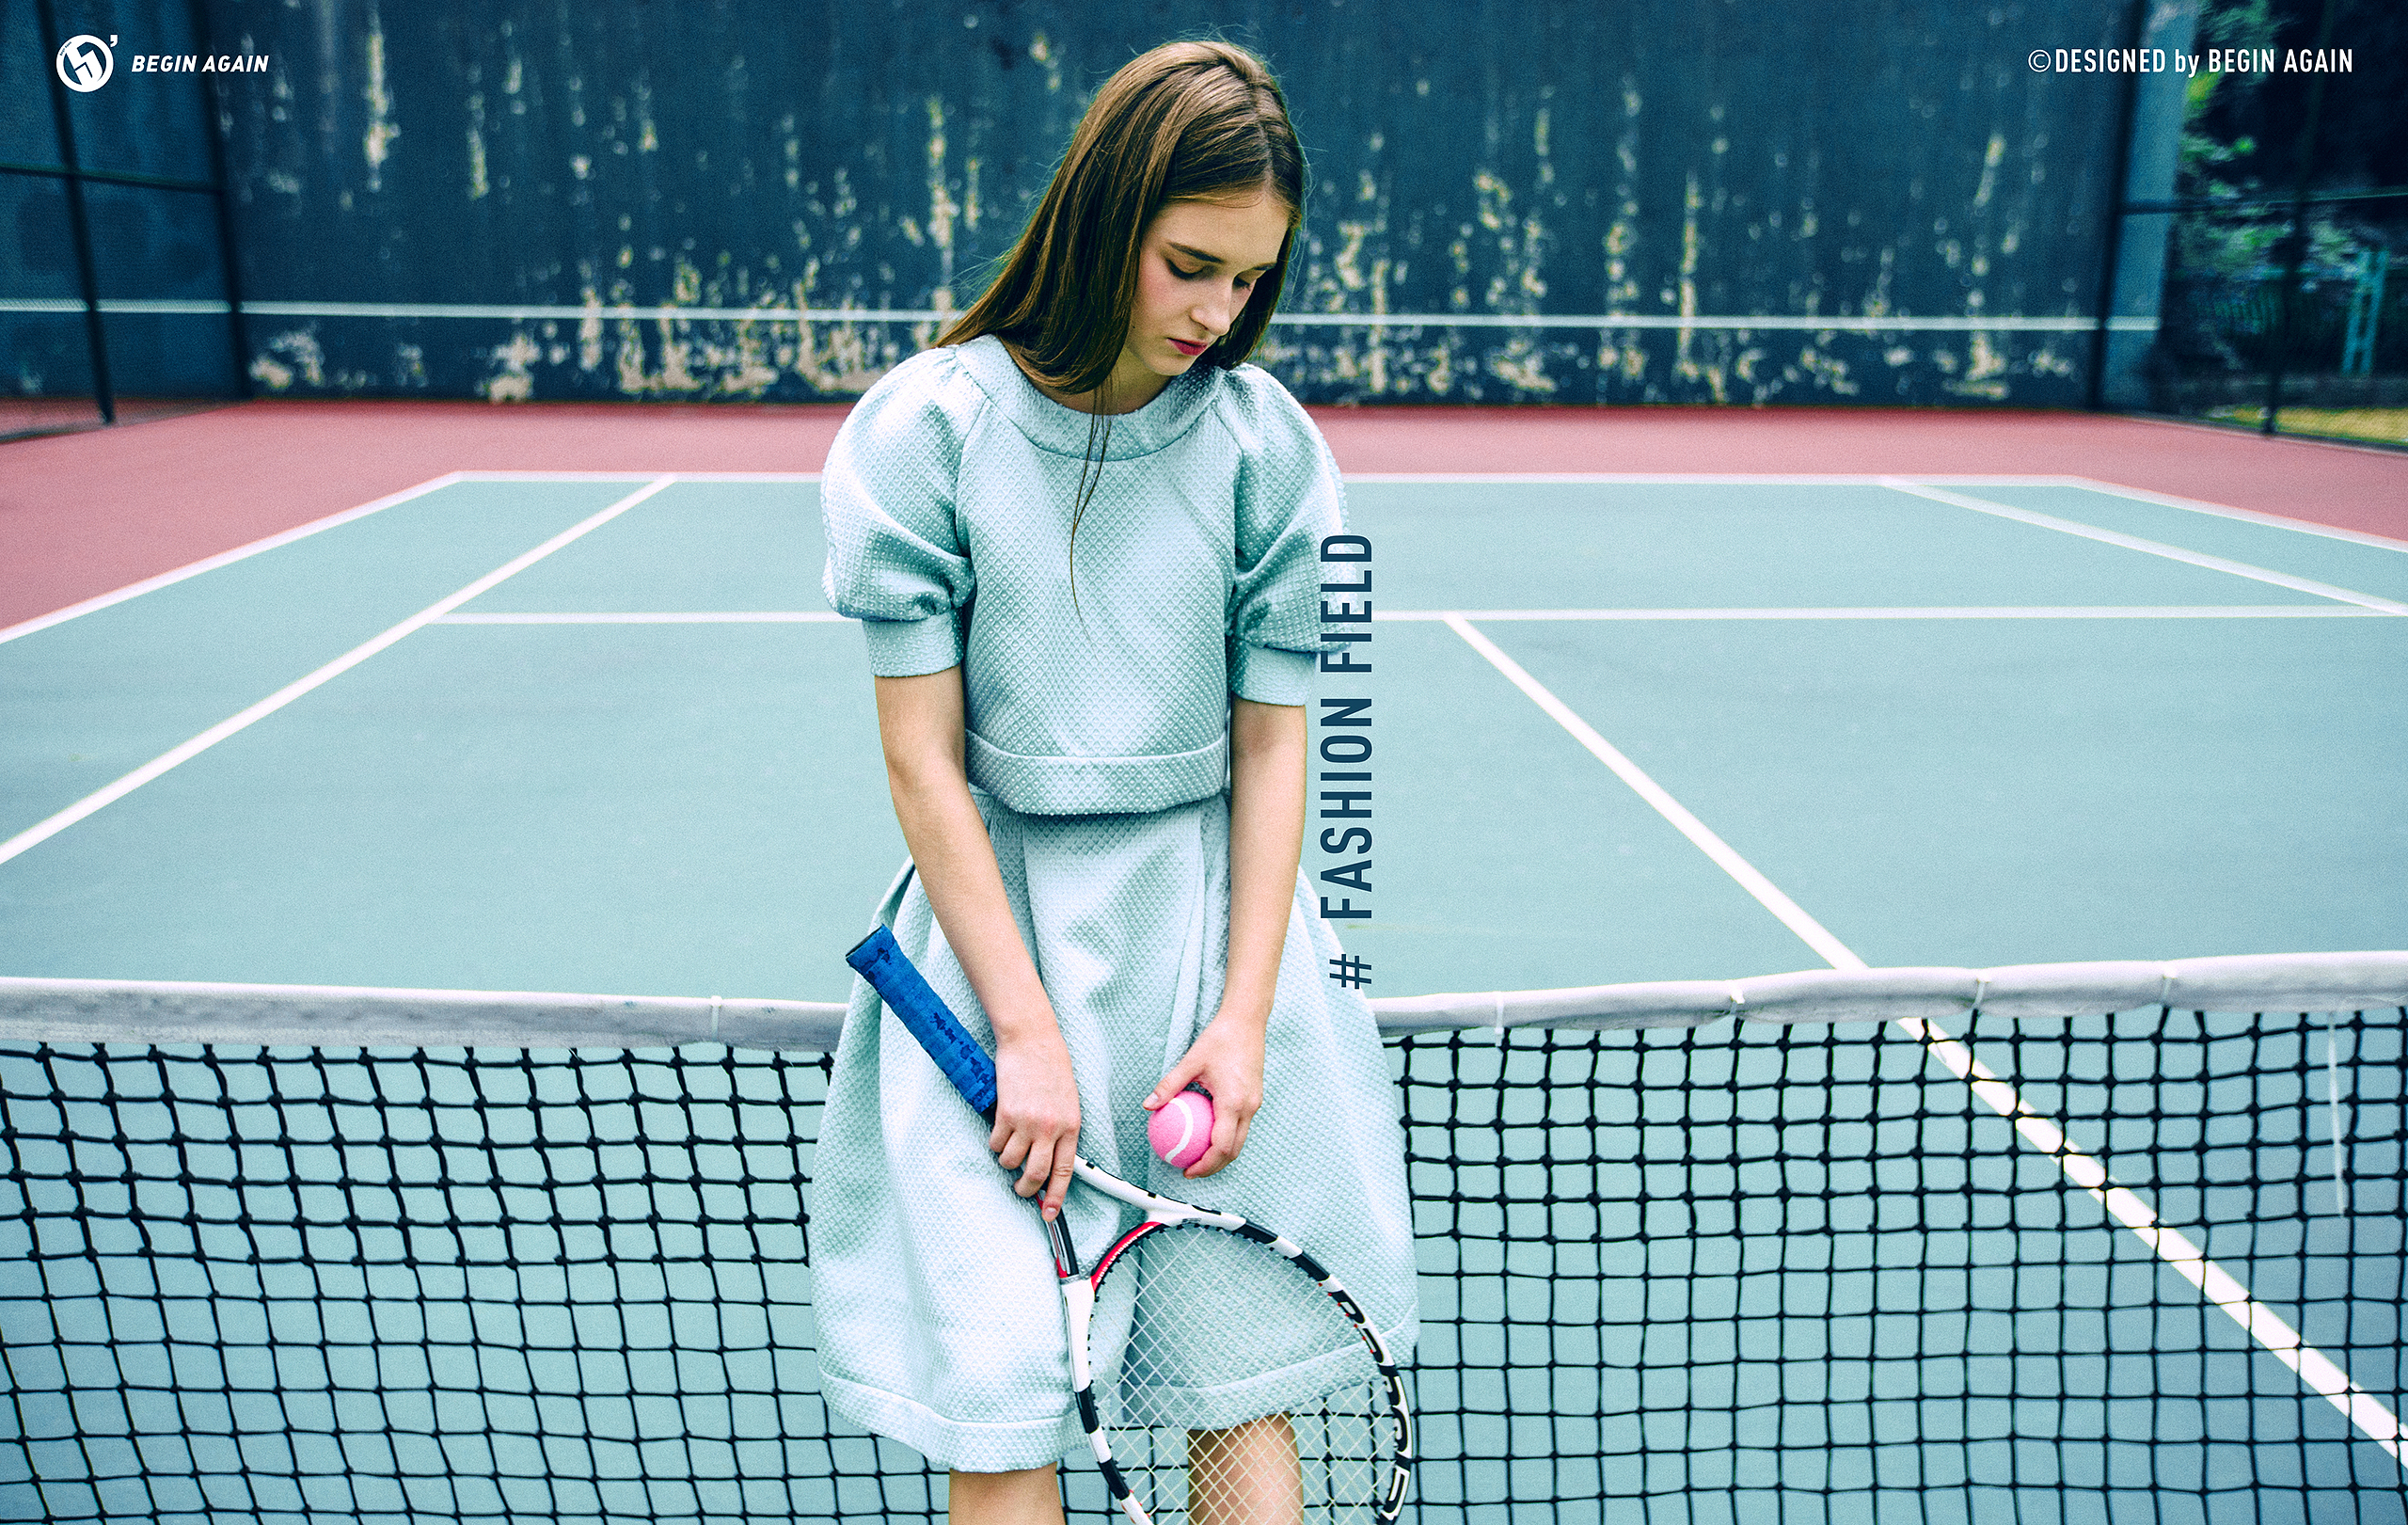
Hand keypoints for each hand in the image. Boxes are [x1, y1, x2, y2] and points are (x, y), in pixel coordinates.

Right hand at [990, 1024, 1080, 1219]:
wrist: (1032, 1040)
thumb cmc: (1051, 1066)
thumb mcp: (1068, 1101)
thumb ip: (1062, 1129)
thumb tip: (1052, 1156)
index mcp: (1071, 1125)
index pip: (1064, 1170)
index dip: (1057, 1196)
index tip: (1050, 1213)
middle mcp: (1050, 1127)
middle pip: (1036, 1173)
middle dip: (1026, 1189)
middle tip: (1020, 1189)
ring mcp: (1027, 1122)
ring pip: (1011, 1160)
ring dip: (1006, 1161)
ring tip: (1008, 1148)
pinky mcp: (1006, 1114)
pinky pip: (996, 1142)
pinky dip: (995, 1142)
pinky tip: (1000, 1130)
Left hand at [1143, 1012, 1264, 1177]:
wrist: (1247, 1022)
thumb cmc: (1220, 1039)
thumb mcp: (1190, 1062)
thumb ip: (1169, 1085)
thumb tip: (1148, 1105)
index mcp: (1234, 1102)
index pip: (1221, 1146)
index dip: (1205, 1165)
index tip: (1187, 1170)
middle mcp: (1248, 1107)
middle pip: (1233, 1150)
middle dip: (1213, 1167)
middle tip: (1190, 1170)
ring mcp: (1255, 1103)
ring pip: (1240, 1140)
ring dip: (1221, 1154)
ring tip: (1198, 1157)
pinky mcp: (1255, 1098)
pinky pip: (1241, 1126)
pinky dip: (1226, 1136)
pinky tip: (1207, 1133)